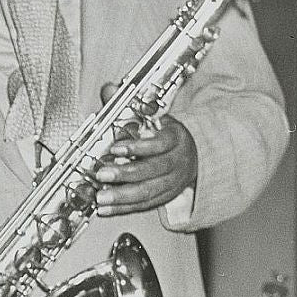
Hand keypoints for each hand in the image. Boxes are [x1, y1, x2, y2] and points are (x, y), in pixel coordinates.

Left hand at [93, 83, 197, 216]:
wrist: (195, 155)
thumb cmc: (167, 134)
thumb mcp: (153, 116)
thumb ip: (128, 104)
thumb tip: (109, 89)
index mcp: (176, 138)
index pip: (160, 143)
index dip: (138, 146)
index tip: (116, 148)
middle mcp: (177, 162)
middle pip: (153, 170)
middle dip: (125, 174)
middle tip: (102, 174)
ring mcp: (173, 182)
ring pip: (149, 192)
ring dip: (122, 196)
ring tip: (101, 197)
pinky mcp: (165, 197)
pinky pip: (144, 205)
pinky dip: (124, 207)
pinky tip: (106, 208)